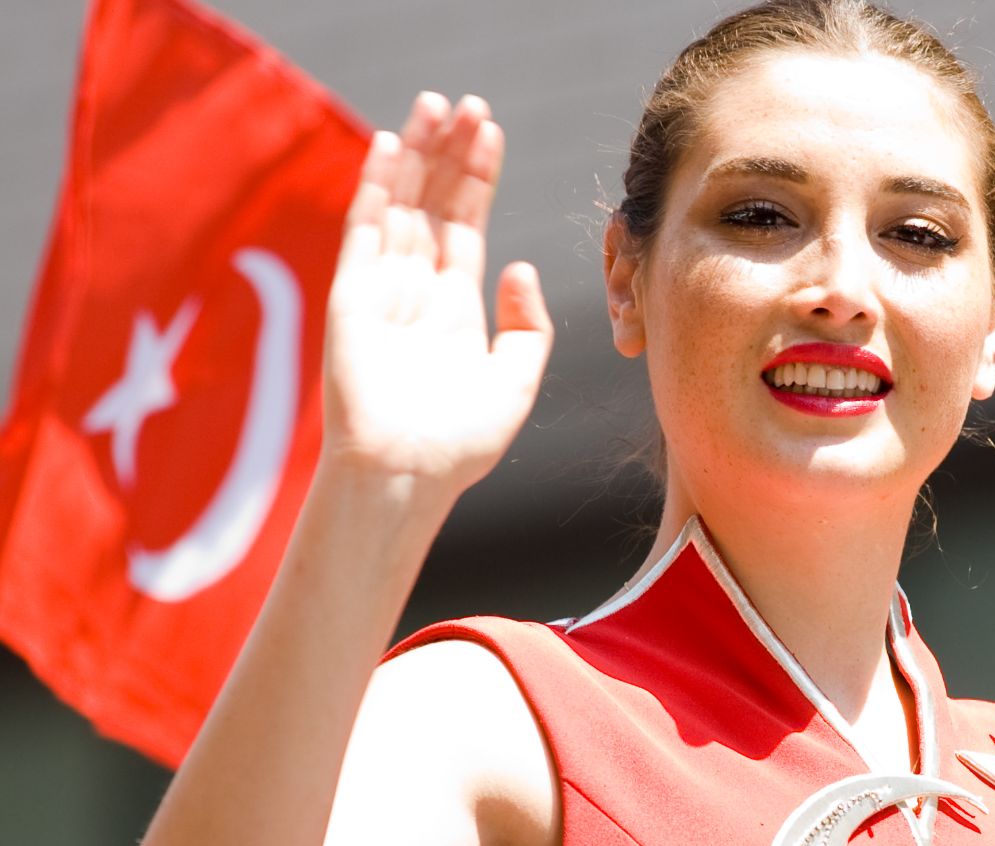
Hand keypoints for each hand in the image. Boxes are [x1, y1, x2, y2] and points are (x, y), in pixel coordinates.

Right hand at [322, 93, 552, 495]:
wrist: (408, 478)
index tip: (491, 132)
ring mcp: (381, 291)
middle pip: (433, 204)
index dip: (478, 178)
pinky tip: (389, 147)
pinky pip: (364, 232)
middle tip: (465, 102)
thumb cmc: (459, 446)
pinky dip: (376, 189)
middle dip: (449, 153)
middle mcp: (415, 292)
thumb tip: (520, 264)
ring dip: (416, 155)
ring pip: (401, 206)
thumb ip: (528, 326)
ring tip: (434, 105)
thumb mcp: (515, 382)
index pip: (466, 225)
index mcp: (453, 308)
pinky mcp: (352, 299)